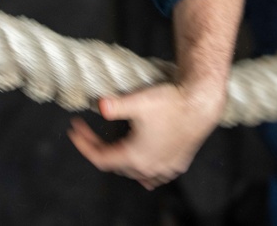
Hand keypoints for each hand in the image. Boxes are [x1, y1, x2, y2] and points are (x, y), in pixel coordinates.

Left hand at [67, 82, 222, 189]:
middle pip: (116, 164)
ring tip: (110, 145)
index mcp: (136, 156)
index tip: (74, 130)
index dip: (84, 145)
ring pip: (134, 172)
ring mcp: (165, 168)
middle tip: (88, 129)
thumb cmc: (172, 101)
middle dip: (99, 147)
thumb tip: (98, 105)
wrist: (202, 103)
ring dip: (120, 160)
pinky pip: (155, 175)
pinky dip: (143, 171)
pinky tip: (142, 165)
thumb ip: (115, 105)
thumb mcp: (139, 101)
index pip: (100, 158)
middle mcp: (149, 167)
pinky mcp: (177, 163)